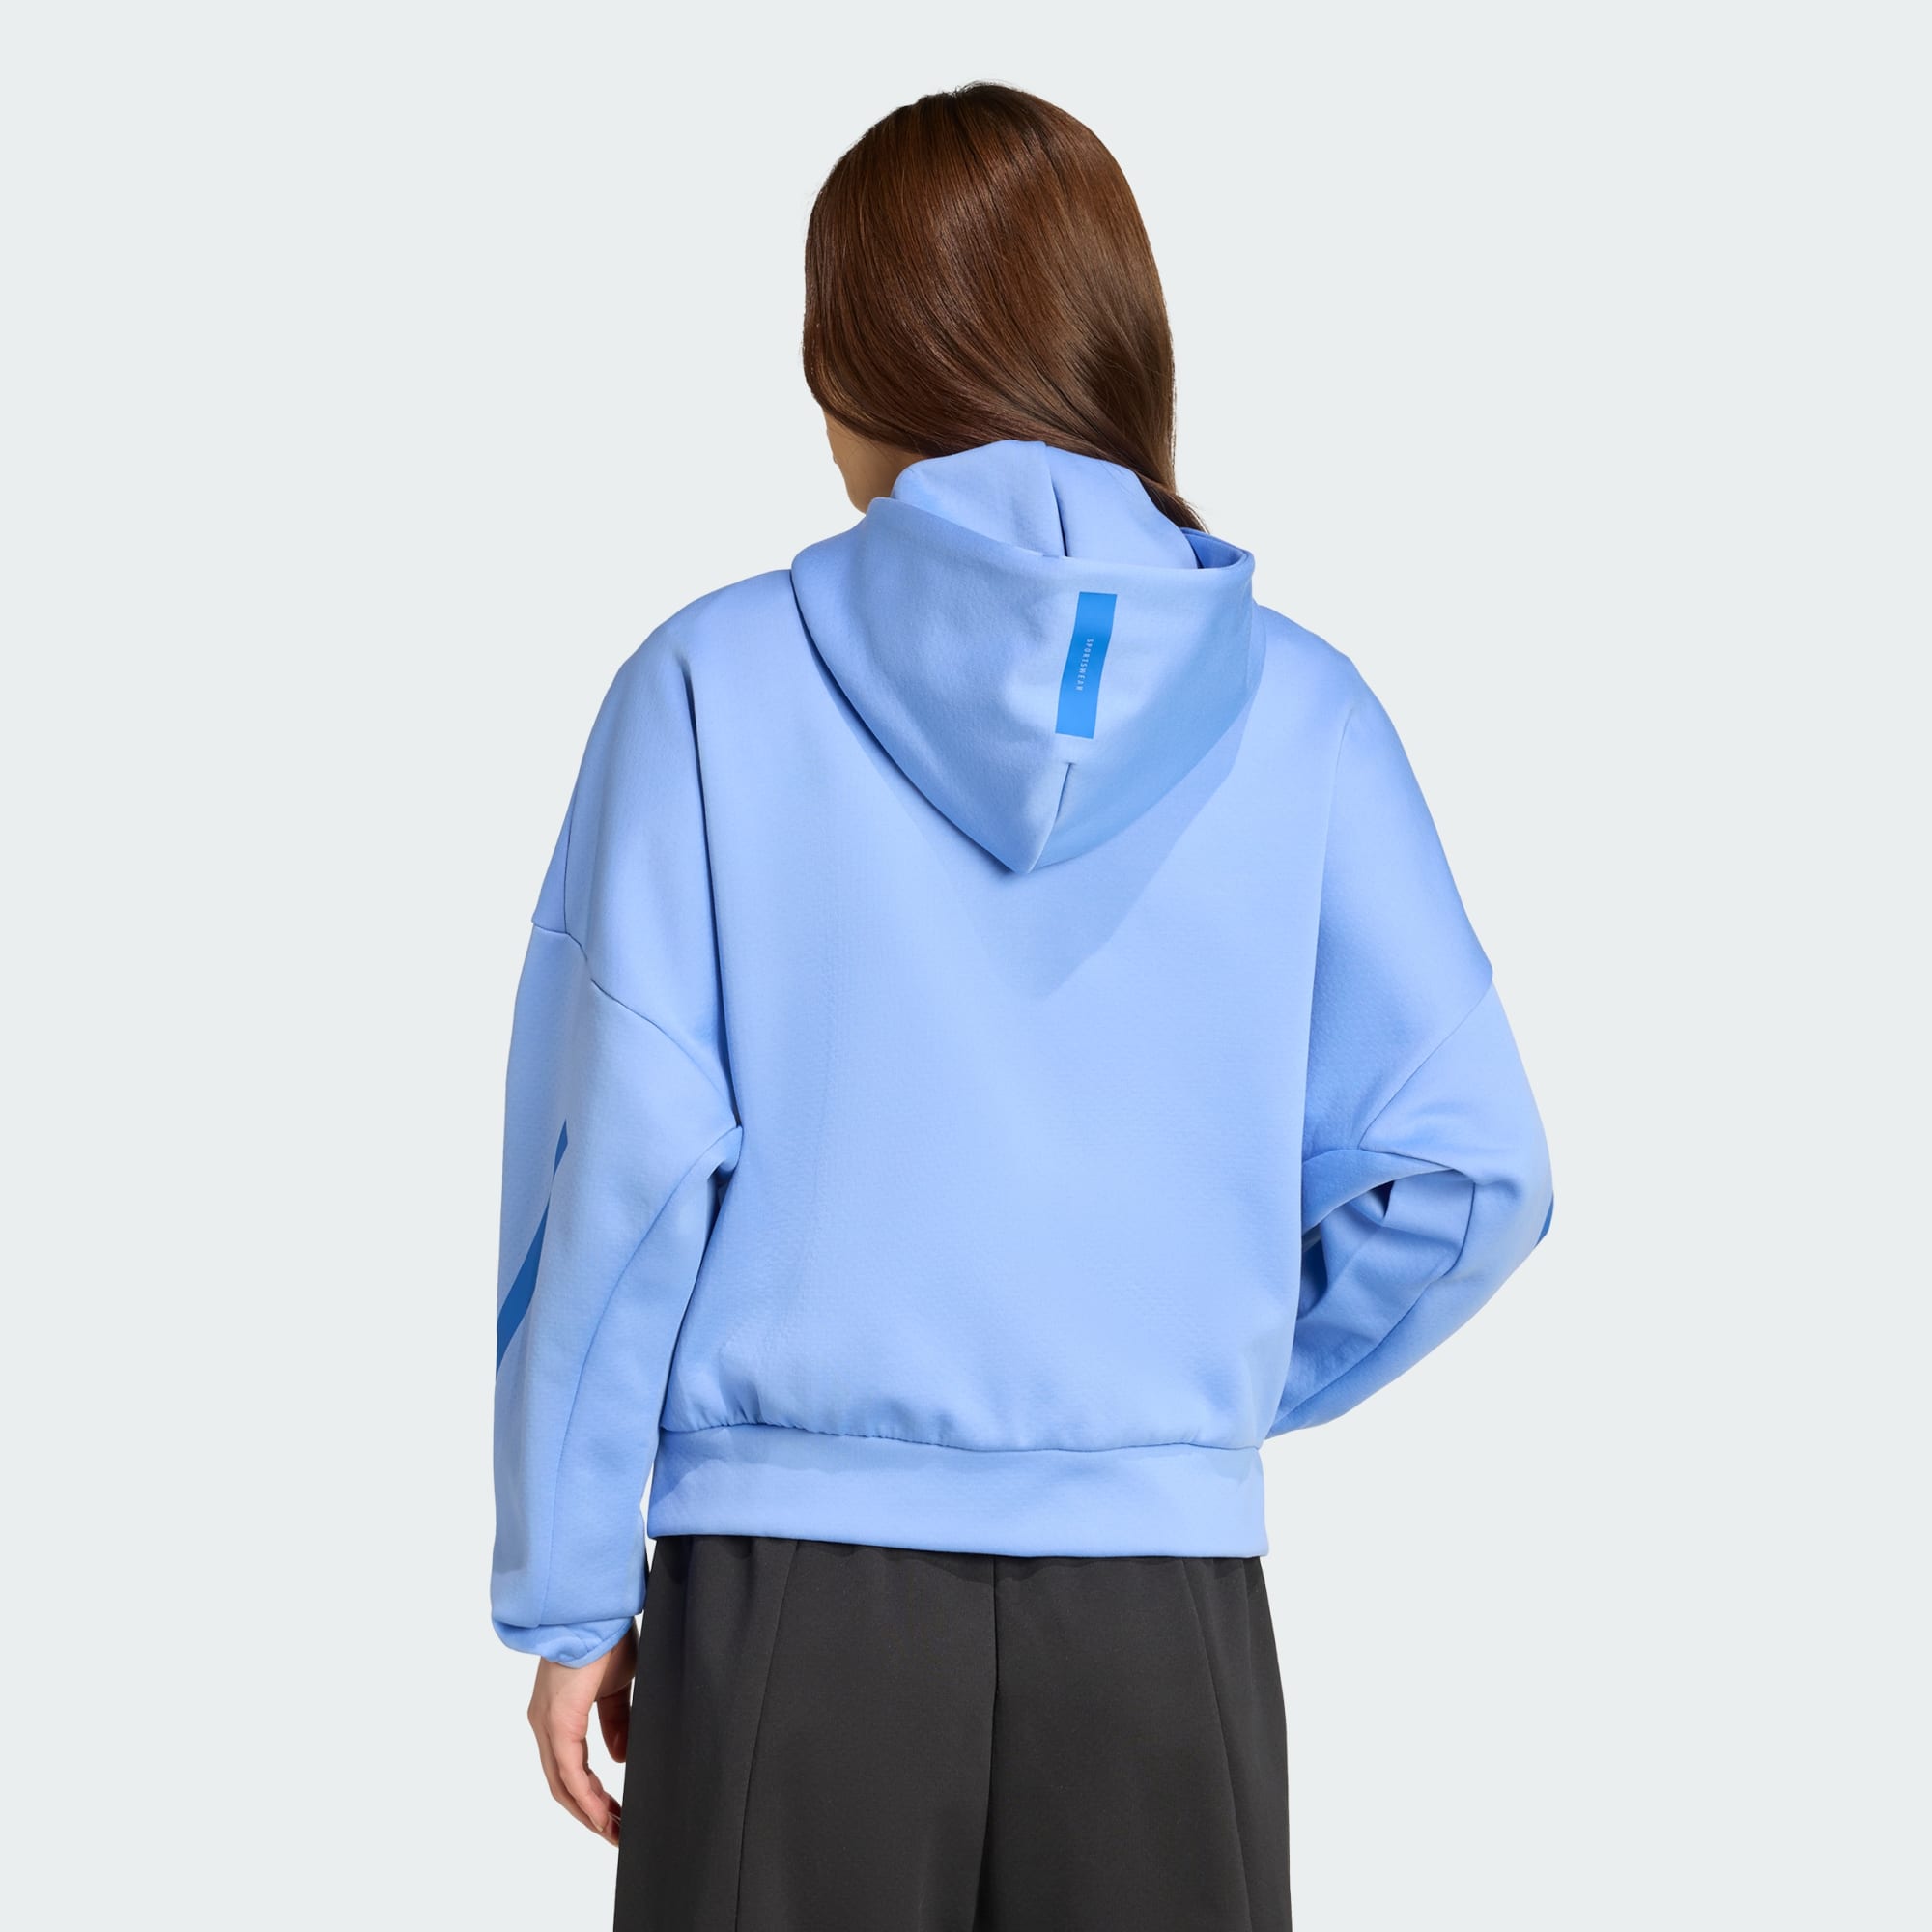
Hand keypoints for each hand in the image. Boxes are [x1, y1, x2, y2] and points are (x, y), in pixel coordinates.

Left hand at [527, 1623, 637, 1844]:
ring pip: (563, 1785)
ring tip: (614, 1831)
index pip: (570, 1767)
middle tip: (617, 1832)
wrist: (596, 1610)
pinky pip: (570, 1773)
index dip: (591, 1795)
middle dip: (590, 1813)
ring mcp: (547, 1726)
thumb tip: (618, 1757)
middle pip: (563, 1785)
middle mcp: (545, 1724)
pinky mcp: (558, 1723)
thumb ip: (615, 1723)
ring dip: (589, 1813)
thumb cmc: (605, 1637)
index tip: (615, 1814)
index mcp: (558, 1715)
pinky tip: (603, 1814)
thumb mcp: (615, 1688)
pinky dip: (586, 1798)